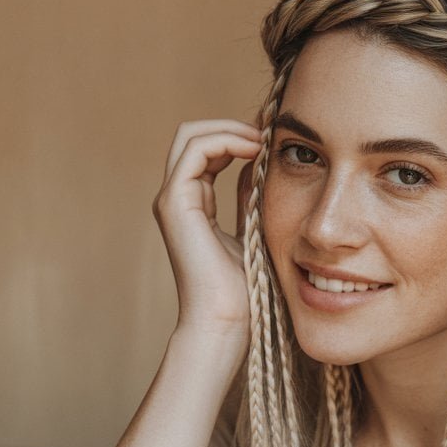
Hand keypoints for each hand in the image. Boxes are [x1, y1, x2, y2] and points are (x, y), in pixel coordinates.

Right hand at [152, 119, 263, 356]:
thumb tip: (262, 164)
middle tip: (269, 132)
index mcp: (194, 204)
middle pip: (195, 136)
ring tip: (264, 139)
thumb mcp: (255, 230)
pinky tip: (255, 150)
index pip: (209, 150)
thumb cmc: (244, 289)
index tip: (273, 141)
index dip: (239, 137)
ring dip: (232, 128)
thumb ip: (250, 196)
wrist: (226, 320)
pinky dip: (225, 139)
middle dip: (233, 126)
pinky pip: (195, 149)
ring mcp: (173, 199)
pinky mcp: (174, 202)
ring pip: (192, 135)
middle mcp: (178, 198)